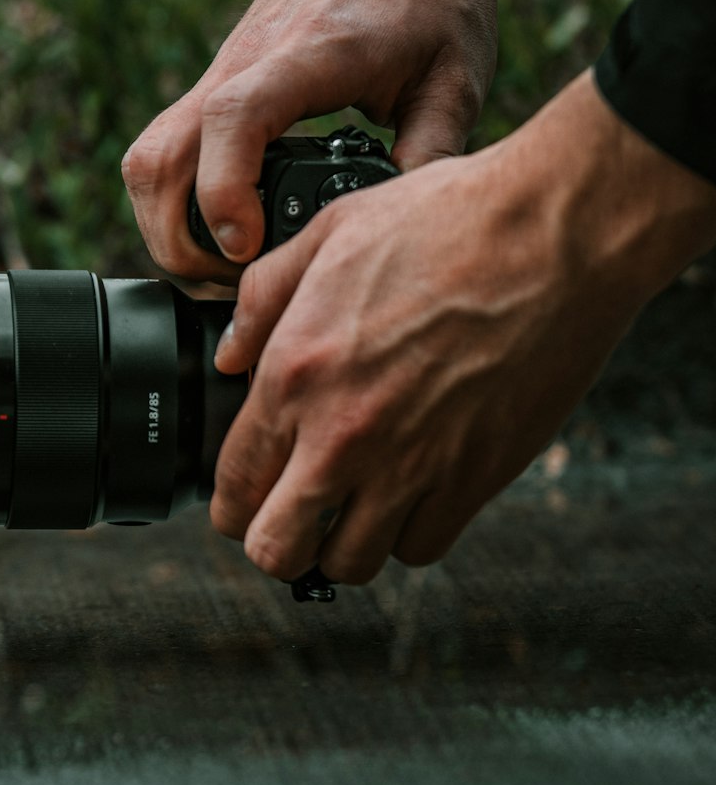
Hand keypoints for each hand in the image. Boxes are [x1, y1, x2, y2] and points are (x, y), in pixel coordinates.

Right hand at [122, 0, 513, 283]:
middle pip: (158, 158)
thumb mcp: (456, 79)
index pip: (232, 120)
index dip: (225, 193)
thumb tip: (398, 235)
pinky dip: (180, 198)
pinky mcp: (222, 80)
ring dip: (167, 225)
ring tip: (226, 265)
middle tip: (233, 283)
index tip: (247, 248)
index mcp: (306, 57)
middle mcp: (245, 64)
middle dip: (176, 241)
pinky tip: (230, 225)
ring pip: (149, 158)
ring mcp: (223, 72)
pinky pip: (169, 146)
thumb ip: (429, 156)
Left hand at [210, 72, 715, 583]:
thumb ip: (264, 299)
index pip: (234, 484)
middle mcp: (344, 435)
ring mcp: (411, 466)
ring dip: (344, 541)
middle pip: (276, 551)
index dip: (231, 502)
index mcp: (295, 374)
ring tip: (355, 503)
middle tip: (293, 516)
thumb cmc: (448, 221)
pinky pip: (422, 548)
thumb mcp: (329, 234)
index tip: (246, 496)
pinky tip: (412, 491)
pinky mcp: (473, 480)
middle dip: (276, 541)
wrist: (554, 235)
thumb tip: (230, 352)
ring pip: (351, 563)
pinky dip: (410, 532)